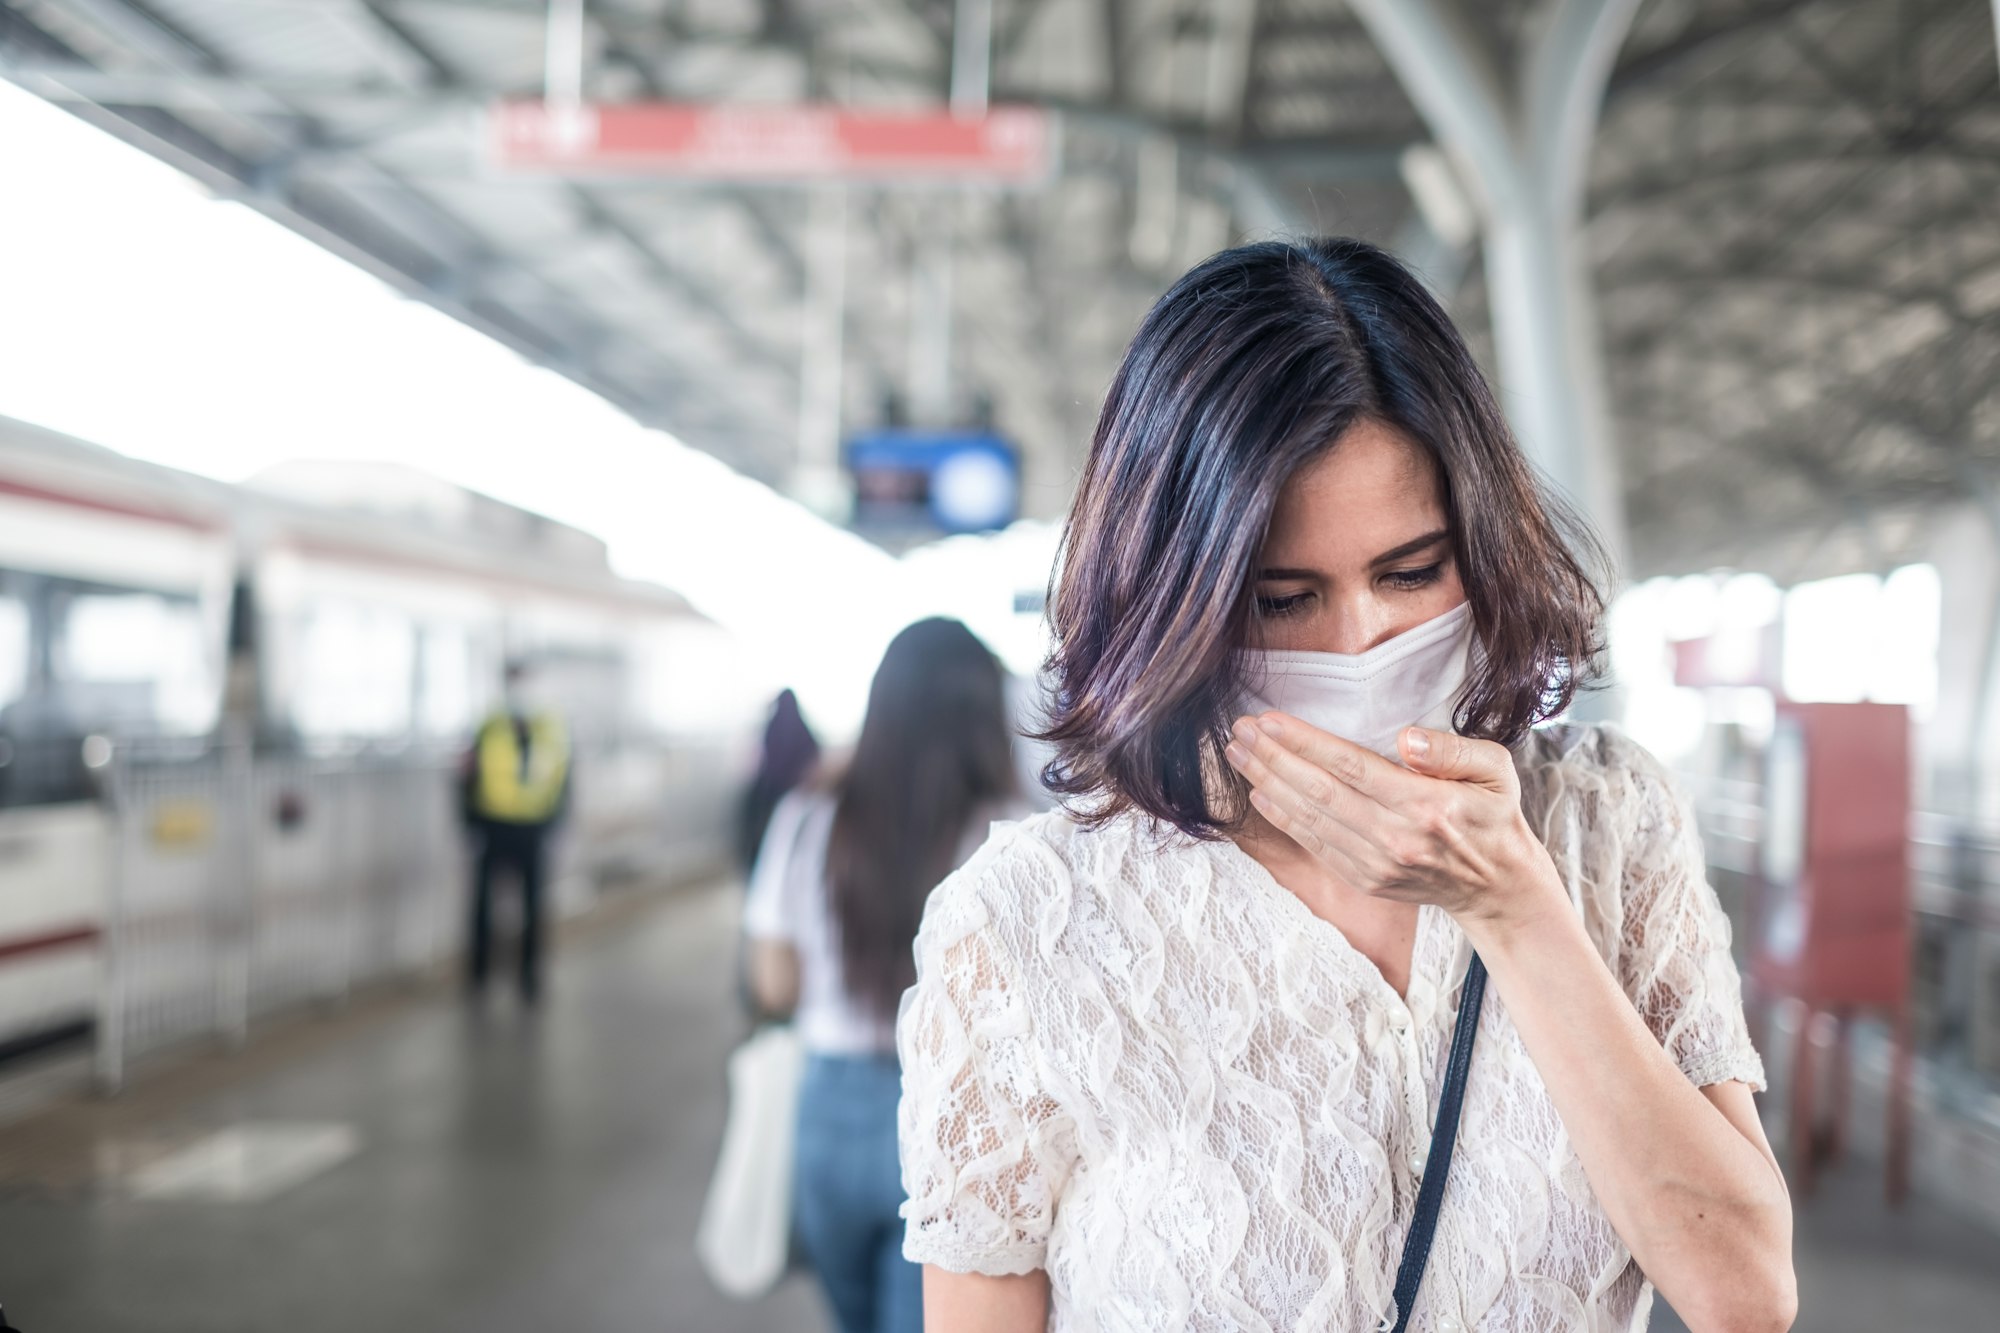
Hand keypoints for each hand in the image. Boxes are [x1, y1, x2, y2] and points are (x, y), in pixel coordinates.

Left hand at [1222, 713, 1567, 935]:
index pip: (1351, 767)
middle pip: (1319, 792)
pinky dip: (1283, 819)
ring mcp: (1377, 864)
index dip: (1304, 743)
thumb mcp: (1496, 770)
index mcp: (1426, 805)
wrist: (1496, 885)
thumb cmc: (1493, 814)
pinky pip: (1315, 845)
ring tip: (1238, 754)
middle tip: (1239, 730)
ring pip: (1310, 818)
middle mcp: (1396, 838)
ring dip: (1267, 783)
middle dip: (1272, 758)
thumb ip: (1452, 751)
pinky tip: (1259, 793)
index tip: (1268, 720)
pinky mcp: (1365, 880)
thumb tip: (1406, 739)